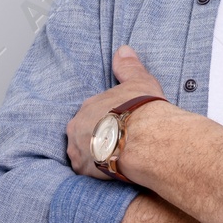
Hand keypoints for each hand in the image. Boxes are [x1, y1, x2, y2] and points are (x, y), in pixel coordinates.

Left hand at [66, 45, 170, 177]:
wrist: (145, 138)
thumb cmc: (142, 109)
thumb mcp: (138, 80)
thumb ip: (128, 67)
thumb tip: (123, 50)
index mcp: (88, 106)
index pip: (92, 113)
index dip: (105, 119)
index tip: (118, 123)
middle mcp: (77, 127)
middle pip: (84, 133)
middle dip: (97, 137)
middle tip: (117, 141)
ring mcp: (79, 150)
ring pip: (84, 153)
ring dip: (96, 155)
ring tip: (117, 157)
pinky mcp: (86, 171)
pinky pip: (89, 172)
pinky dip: (99, 172)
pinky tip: (114, 170)